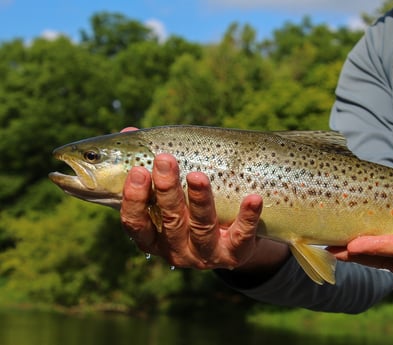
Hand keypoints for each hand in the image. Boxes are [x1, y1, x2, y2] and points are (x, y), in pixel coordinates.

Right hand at [120, 151, 288, 272]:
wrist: (232, 241)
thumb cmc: (191, 210)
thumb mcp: (171, 192)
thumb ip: (152, 165)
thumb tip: (130, 130)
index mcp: (154, 236)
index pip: (136, 223)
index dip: (134, 199)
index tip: (139, 171)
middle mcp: (176, 250)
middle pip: (170, 221)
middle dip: (167, 190)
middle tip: (165, 160)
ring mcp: (206, 254)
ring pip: (202, 228)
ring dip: (200, 201)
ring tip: (198, 176)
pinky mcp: (235, 254)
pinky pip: (241, 237)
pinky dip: (247, 218)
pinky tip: (253, 198)